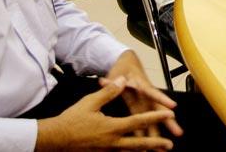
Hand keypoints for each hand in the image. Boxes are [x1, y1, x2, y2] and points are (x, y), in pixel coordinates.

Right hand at [35, 76, 175, 150]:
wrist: (55, 139)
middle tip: (169, 144)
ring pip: (130, 151)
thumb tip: (122, 80)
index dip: (156, 117)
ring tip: (158, 151)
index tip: (169, 114)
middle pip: (139, 144)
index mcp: (112, 127)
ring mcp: (107, 151)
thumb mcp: (90, 102)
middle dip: (155, 143)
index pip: (139, 121)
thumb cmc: (72, 119)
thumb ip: (109, 92)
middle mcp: (112, 142)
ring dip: (145, 150)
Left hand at [102, 50, 182, 139]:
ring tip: (172, 141)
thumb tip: (103, 81)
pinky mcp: (142, 107)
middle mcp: (146, 95)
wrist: (127, 63)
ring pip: (157, 116)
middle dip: (169, 120)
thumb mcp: (116, 73)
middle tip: (178, 132)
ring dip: (164, 127)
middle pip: (159, 108)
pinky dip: (151, 130)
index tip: (172, 106)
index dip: (162, 99)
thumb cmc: (122, 68)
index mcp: (140, 85)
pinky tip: (154, 142)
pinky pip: (148, 120)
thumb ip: (110, 81)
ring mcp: (146, 102)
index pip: (152, 92)